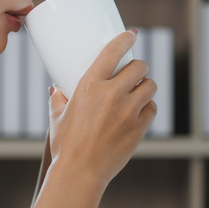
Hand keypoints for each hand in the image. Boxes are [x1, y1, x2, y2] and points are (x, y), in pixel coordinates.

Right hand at [47, 30, 155, 186]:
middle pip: (139, 67)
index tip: (132, 34)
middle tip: (134, 72)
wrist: (80, 173)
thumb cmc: (65, 146)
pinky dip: (147, 108)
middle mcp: (111, 94)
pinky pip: (152, 109)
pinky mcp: (138, 128)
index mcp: (89, 86)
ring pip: (149, 86)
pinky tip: (140, 110)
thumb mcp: (57, 117)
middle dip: (139, 67)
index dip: (126, 39)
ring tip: (139, 91)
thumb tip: (56, 89)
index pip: (113, 51)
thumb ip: (58, 99)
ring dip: (145, 86)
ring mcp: (127, 111)